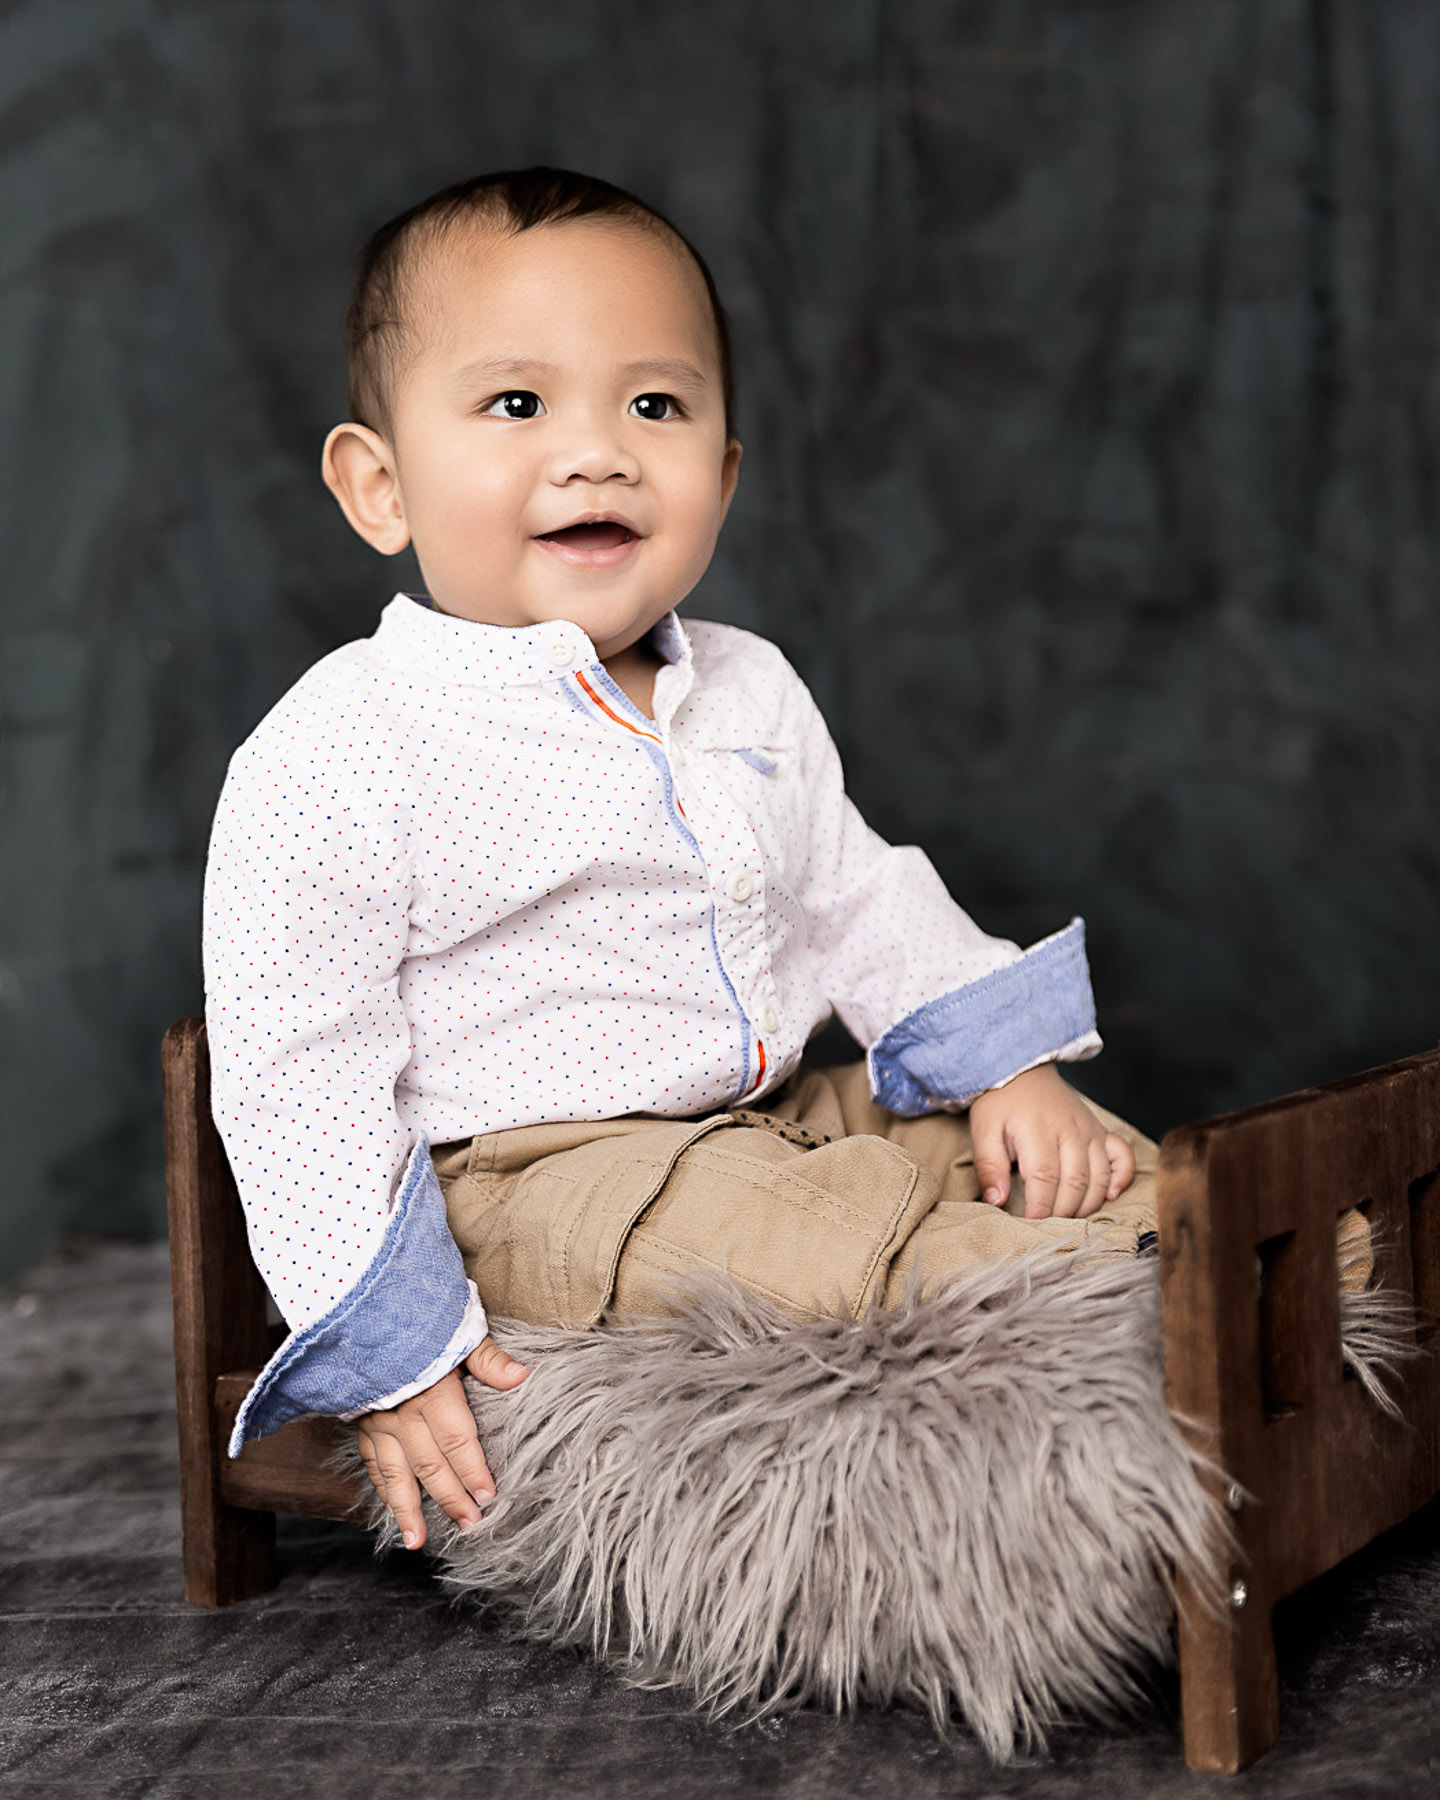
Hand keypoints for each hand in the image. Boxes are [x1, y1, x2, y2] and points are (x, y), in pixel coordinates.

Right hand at [355, 1336, 528, 1549]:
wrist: (358, 1306)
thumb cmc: (418, 1316)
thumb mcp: (457, 1327)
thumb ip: (486, 1357)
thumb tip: (521, 1376)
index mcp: (431, 1389)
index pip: (457, 1440)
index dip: (473, 1471)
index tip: (489, 1498)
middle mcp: (402, 1411)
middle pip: (430, 1465)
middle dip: (451, 1499)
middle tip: (470, 1528)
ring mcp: (378, 1419)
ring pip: (395, 1473)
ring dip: (408, 1510)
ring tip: (417, 1542)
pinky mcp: (360, 1420)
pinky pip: (372, 1462)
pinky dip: (382, 1489)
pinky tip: (391, 1510)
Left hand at [969, 1064, 1134, 1220]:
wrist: (1023, 1071)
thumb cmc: (1001, 1103)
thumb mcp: (983, 1131)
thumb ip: (989, 1166)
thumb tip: (997, 1201)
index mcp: (1038, 1129)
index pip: (1044, 1177)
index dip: (1039, 1207)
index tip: (1029, 1224)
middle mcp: (1070, 1130)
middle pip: (1075, 1181)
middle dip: (1061, 1212)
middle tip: (1045, 1226)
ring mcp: (1090, 1130)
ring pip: (1099, 1176)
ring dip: (1086, 1204)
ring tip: (1067, 1218)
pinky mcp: (1101, 1132)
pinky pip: (1123, 1157)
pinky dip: (1122, 1178)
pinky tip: (1110, 1195)